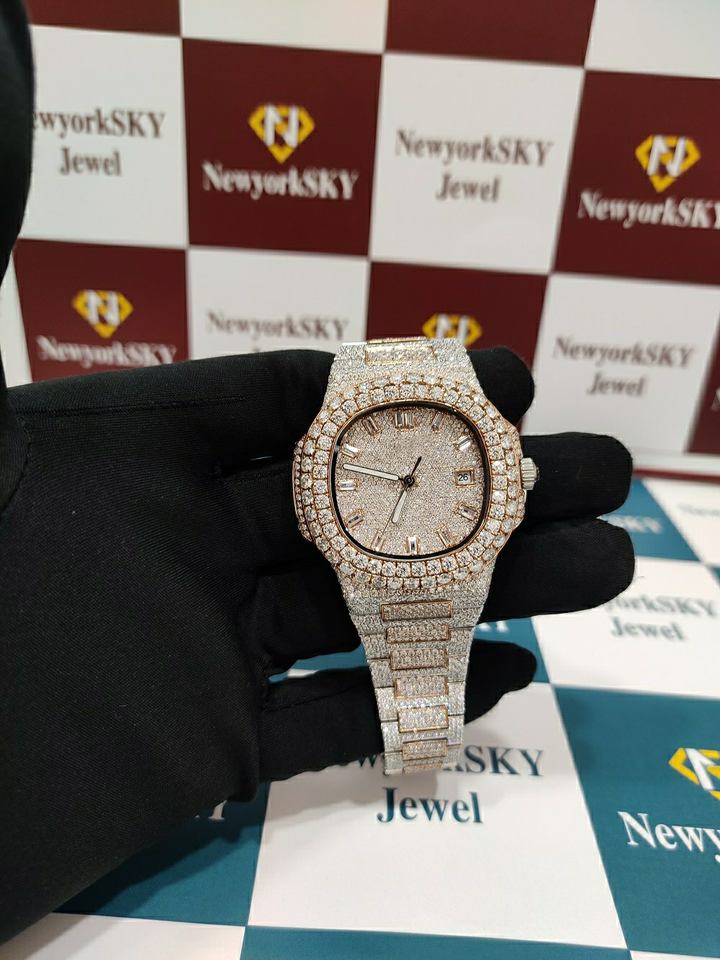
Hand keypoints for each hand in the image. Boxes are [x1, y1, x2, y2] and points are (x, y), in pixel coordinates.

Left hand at [0, 346, 632, 941]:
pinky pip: (326, 723)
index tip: (509, 383)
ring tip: (597, 565)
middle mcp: (188, 546)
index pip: (299, 407)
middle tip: (599, 474)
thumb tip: (120, 225)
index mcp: (143, 459)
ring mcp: (204, 649)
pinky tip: (503, 672)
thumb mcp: (15, 443)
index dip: (410, 392)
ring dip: (486, 592)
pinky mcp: (205, 748)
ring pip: (367, 612)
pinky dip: (413, 701)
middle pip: (365, 509)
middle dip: (488, 490)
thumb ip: (63, 320)